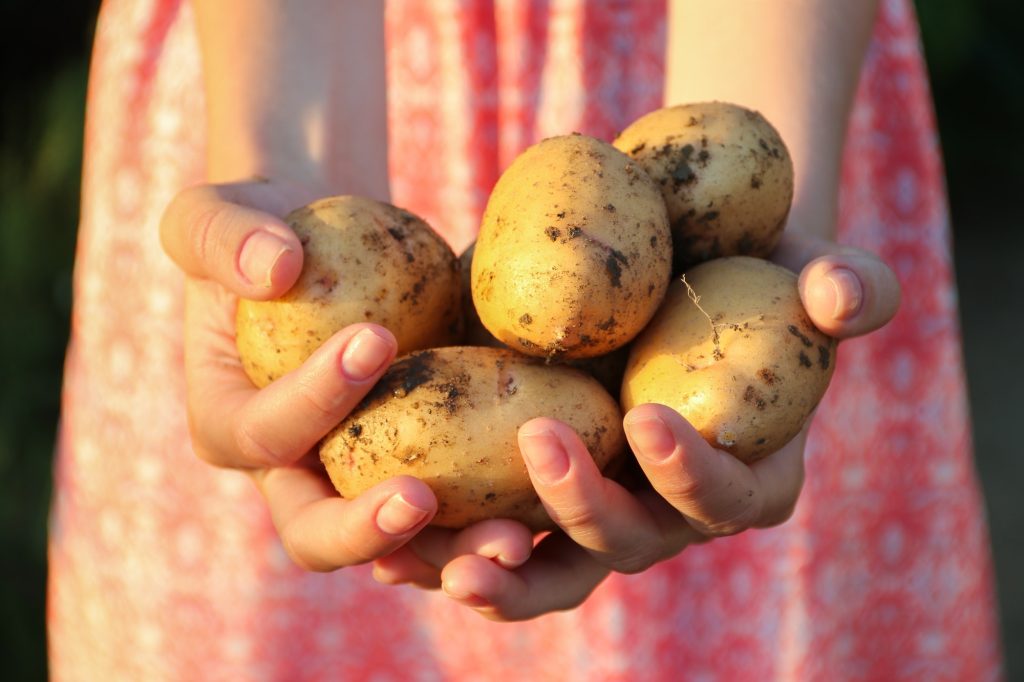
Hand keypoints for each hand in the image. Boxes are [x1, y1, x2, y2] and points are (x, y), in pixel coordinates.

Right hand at [160, 179, 534, 575]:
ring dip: (447, 551)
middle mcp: (287, 472)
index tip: (374, 337)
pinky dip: (485, 520)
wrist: (314, 247)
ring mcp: (354, 478)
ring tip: (510, 537)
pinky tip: (540, 511)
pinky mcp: (414, 465)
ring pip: (395, 546)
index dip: (314, 399)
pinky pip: (451, 514)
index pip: (264, 433)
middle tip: (419, 499)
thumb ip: (224, 236)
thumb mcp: (212, 216)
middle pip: (315, 533)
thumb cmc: (257, 228)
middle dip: (365, 528)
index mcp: (227, 425)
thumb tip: (274, 269)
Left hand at [419, 231, 899, 620]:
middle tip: (535, 444)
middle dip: (584, 509)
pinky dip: (449, 549)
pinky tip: (391, 545)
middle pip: (632, 543)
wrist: (681, 263)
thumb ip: (848, 283)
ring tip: (440, 559)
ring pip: (555, 568)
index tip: (644, 417)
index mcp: (747, 478)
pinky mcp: (541, 495)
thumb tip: (838, 297)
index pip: (726, 498)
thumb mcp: (807, 266)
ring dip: (501, 574)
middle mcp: (673, 512)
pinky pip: (498, 539)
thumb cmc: (754, 269)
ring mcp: (603, 510)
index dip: (692, 474)